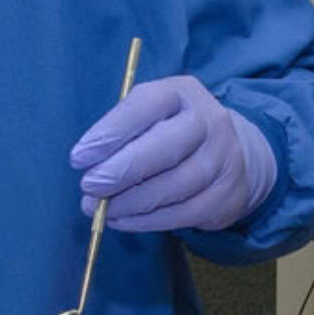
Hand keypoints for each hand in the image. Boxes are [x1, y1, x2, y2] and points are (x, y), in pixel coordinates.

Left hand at [70, 75, 276, 231]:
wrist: (234, 155)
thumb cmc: (174, 131)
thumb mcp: (154, 115)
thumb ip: (125, 131)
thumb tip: (90, 166)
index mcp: (183, 94)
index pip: (146, 105)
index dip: (111, 132)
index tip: (79, 157)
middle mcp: (209, 123)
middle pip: (164, 147)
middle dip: (120, 171)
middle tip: (89, 186)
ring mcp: (222, 160)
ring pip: (172, 186)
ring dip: (129, 202)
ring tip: (100, 208)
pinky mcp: (225, 196)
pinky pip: (180, 214)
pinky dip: (145, 220)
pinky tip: (121, 220)